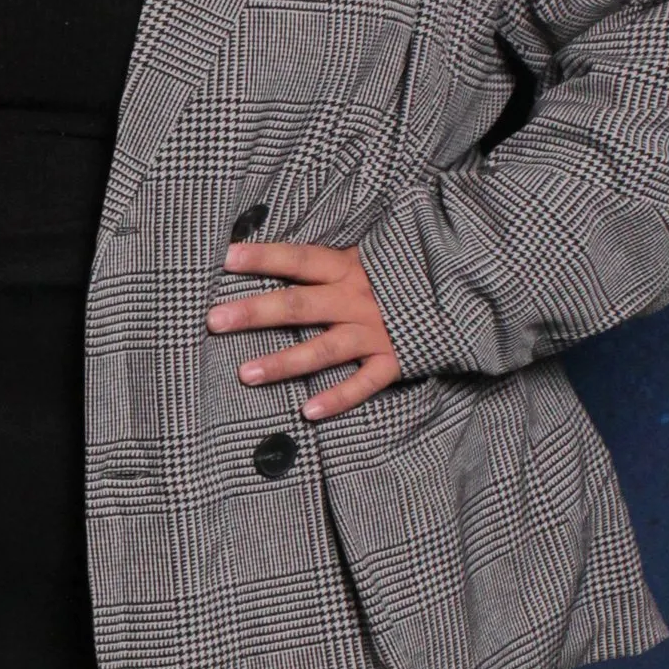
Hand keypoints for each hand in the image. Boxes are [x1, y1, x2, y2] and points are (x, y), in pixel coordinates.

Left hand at [208, 241, 401, 421]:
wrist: (454, 294)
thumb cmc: (394, 278)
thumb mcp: (362, 260)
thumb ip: (323, 265)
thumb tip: (267, 259)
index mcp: (347, 269)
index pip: (298, 260)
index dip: (263, 257)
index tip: (225, 257)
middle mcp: (357, 300)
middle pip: (299, 305)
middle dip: (255, 313)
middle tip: (215, 320)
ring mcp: (375, 333)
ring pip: (323, 349)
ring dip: (284, 363)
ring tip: (245, 374)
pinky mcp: (394, 362)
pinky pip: (363, 384)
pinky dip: (338, 398)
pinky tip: (307, 412)